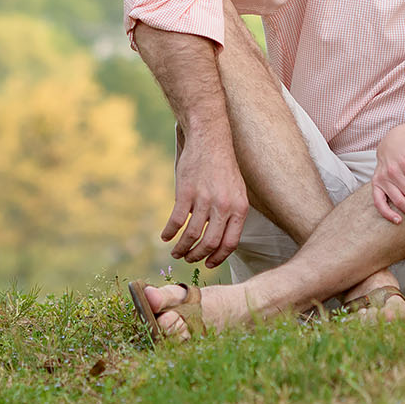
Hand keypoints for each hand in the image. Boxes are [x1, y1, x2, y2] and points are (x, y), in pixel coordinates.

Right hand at [164, 133, 247, 266]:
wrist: (210, 140)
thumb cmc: (224, 167)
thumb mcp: (237, 191)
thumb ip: (232, 215)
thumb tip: (221, 241)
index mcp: (239, 208)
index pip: (230, 243)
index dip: (218, 258)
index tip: (208, 263)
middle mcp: (223, 206)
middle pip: (210, 243)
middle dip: (197, 256)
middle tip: (189, 259)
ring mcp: (204, 199)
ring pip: (192, 235)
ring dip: (182, 248)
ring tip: (176, 252)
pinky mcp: (186, 192)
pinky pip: (176, 220)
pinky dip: (169, 232)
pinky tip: (165, 236)